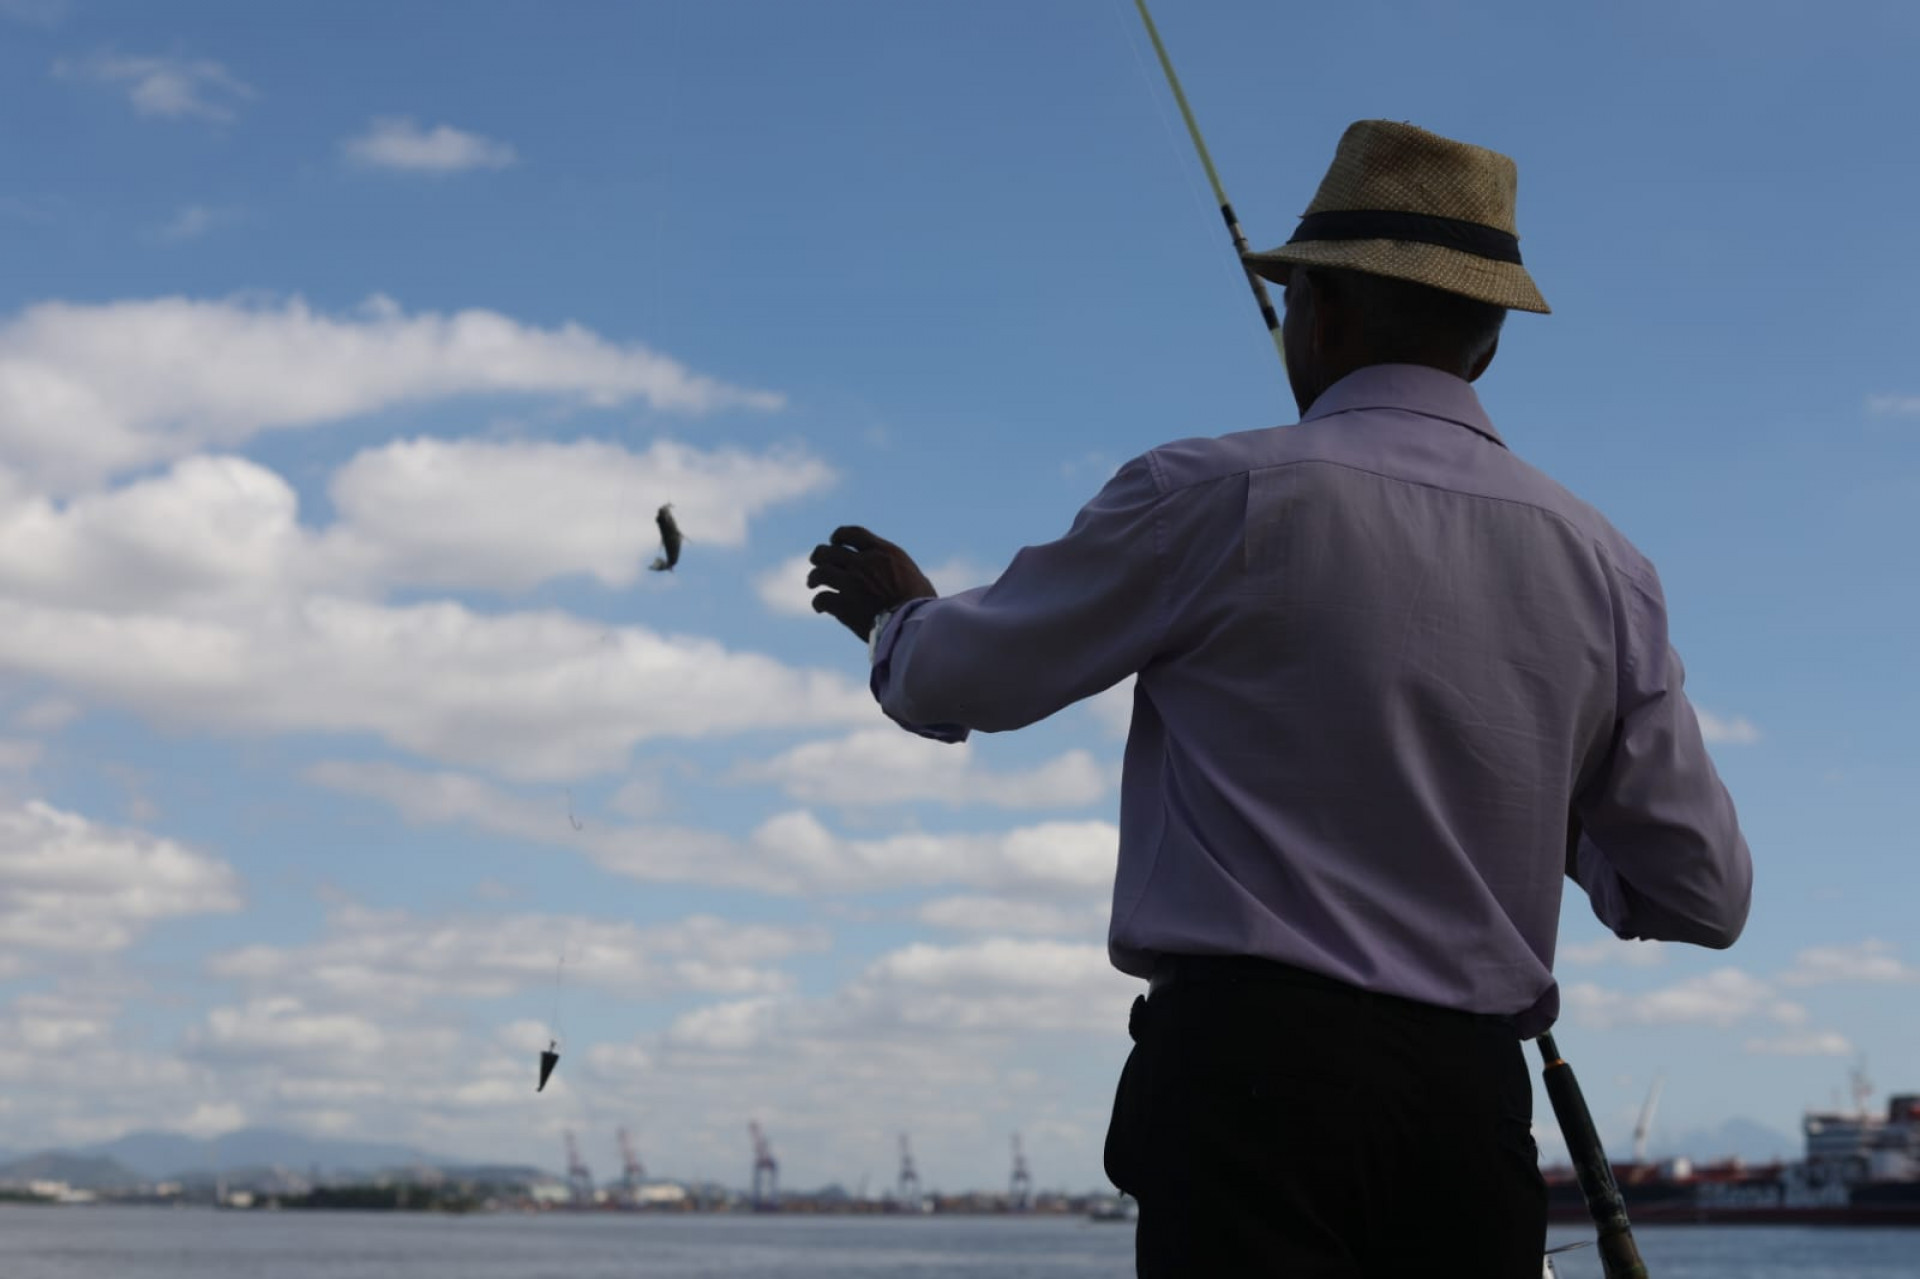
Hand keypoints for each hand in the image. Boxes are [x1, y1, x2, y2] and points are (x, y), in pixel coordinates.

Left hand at [807, 525, 936, 639]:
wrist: (915, 625)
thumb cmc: (923, 606)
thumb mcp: (916, 577)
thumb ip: (899, 572)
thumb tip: (899, 579)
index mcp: (884, 552)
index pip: (853, 533)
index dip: (839, 535)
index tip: (834, 541)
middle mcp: (864, 562)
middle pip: (830, 551)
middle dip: (820, 555)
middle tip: (817, 562)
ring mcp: (851, 582)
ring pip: (820, 572)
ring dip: (814, 577)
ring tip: (813, 583)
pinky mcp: (843, 604)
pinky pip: (822, 598)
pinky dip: (819, 602)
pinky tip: (820, 608)